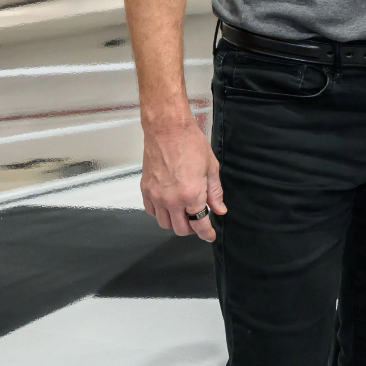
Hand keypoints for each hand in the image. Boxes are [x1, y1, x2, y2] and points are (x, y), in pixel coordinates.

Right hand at [141, 120, 225, 240]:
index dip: (206, 234)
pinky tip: (168, 204)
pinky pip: (151, 212)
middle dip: (191, 229)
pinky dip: (160, 213)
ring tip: (183, 212)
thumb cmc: (191, 144)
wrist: (167, 130)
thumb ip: (215, 193)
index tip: (209, 235)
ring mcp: (156, 196)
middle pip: (180, 229)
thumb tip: (219, 210)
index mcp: (191, 195)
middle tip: (198, 220)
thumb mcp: (211, 168)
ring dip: (175, 222)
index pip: (199, 225)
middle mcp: (172, 200)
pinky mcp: (146, 190)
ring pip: (164, 223)